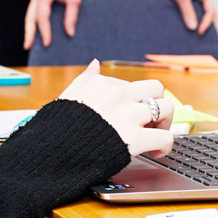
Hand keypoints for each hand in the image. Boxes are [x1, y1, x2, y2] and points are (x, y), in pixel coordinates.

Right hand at [23, 0, 85, 50]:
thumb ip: (72, 16)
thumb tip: (70, 33)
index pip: (42, 17)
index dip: (45, 31)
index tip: (47, 43)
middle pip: (30, 17)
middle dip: (29, 32)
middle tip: (28, 47)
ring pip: (29, 15)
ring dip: (29, 29)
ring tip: (29, 43)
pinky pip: (33, 12)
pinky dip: (32, 22)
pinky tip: (35, 32)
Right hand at [55, 60, 173, 156]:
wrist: (49, 153)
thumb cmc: (55, 129)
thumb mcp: (66, 97)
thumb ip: (84, 80)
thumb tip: (95, 64)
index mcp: (102, 84)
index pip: (131, 85)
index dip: (133, 102)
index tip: (129, 115)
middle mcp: (118, 95)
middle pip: (156, 89)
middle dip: (157, 104)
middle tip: (151, 121)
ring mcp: (128, 116)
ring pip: (167, 109)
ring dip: (165, 123)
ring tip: (156, 134)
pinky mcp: (134, 139)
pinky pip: (165, 137)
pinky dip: (166, 146)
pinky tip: (157, 152)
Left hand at [151, 0, 216, 34]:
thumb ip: (188, 12)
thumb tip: (193, 27)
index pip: (210, 13)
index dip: (206, 24)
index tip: (199, 33)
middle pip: (211, 14)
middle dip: (211, 26)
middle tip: (211, 40)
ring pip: (204, 13)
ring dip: (204, 23)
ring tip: (202, 36)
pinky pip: (196, 11)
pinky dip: (196, 19)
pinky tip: (192, 26)